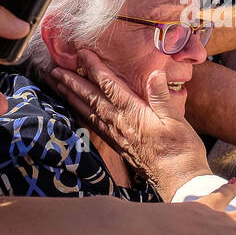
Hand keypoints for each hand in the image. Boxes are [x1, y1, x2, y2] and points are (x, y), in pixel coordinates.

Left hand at [49, 49, 210, 199]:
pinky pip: (94, 126)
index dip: (94, 68)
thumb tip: (154, 73)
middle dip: (72, 82)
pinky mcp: (118, 146)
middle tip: (54, 70)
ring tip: (58, 86)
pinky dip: (82, 115)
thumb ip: (161, 96)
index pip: (109, 86)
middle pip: (91, 98)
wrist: (179, 180)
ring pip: (88, 112)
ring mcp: (117, 136)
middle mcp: (120, 124)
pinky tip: (77, 111)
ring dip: (71, 97)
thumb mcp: (176, 119)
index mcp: (134, 114)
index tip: (81, 54)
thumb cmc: (181, 150)